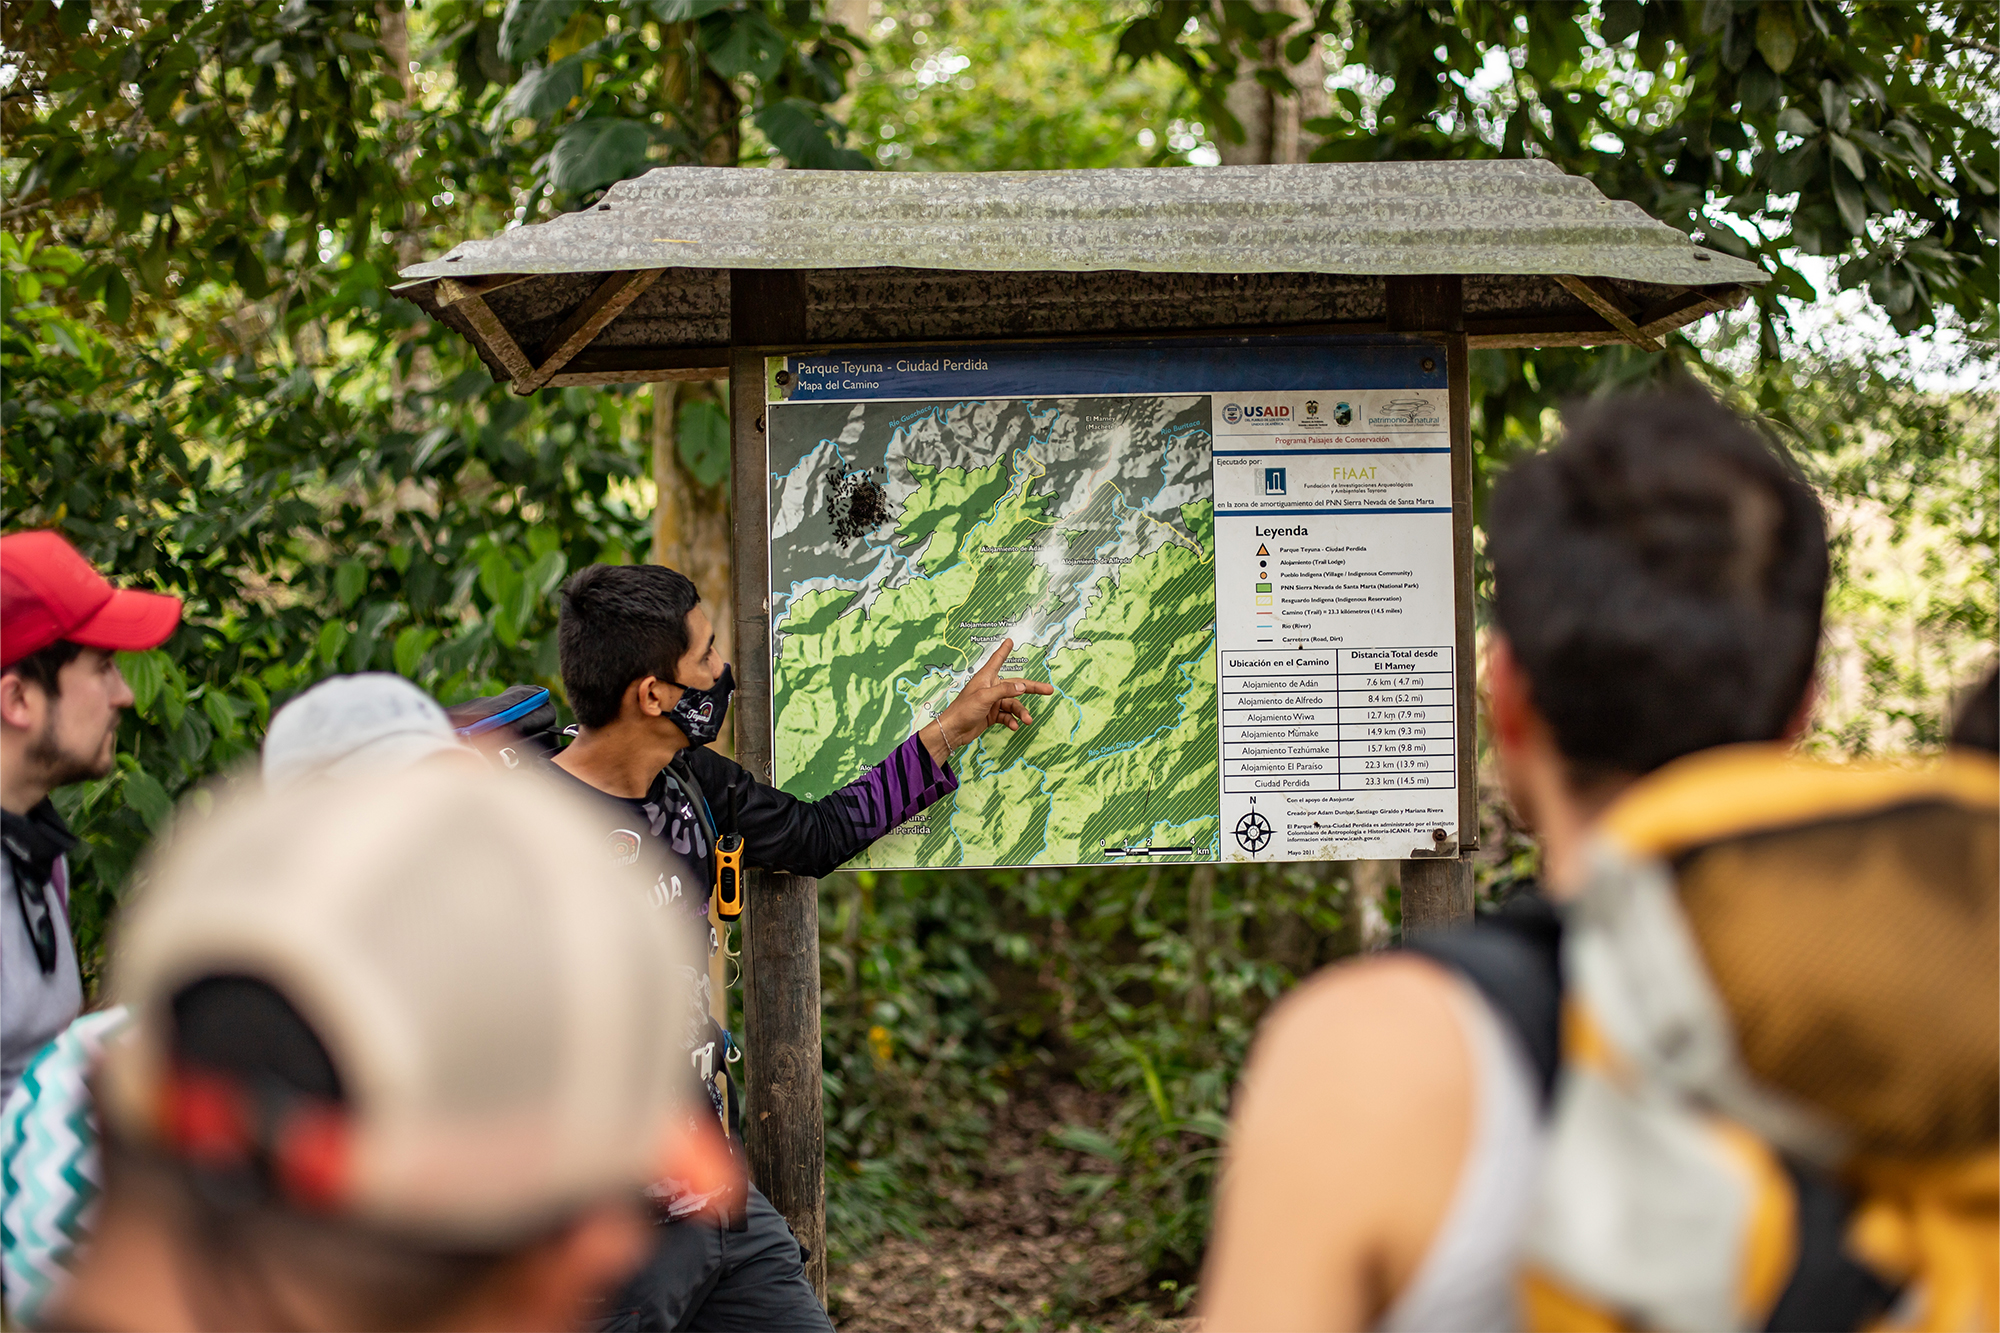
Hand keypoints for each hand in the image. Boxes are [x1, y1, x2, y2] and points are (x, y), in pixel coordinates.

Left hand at [926, 638, 1055, 762]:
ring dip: (1021, 712)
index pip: (997, 660)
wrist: (954, 731)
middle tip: (1049, 690)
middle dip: (1033, 688)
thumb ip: (1004, 690)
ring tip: (1027, 721)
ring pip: (1013, 704)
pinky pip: (1007, 716)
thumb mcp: (985, 697)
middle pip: (1016, 685)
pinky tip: (1014, 726)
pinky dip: (1012, 721)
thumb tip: (1022, 687)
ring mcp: (993, 702)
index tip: (1010, 641)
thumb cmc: (963, 710)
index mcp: (986, 678)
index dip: (1004, 650)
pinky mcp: (992, 714)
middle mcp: (991, 688)